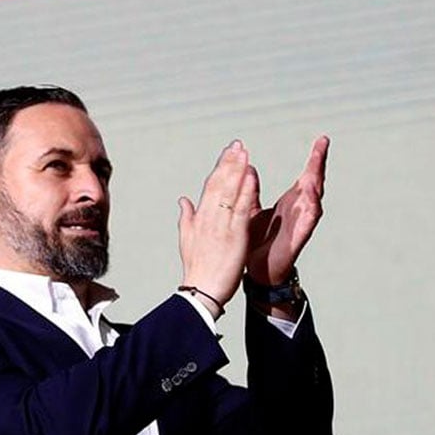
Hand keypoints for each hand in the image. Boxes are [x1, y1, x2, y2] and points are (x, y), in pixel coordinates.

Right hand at [178, 140, 259, 306]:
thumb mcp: (187, 239)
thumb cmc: (197, 268)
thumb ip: (186, 217)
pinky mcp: (234, 234)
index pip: (210, 185)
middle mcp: (209, 216)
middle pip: (219, 183)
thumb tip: (183, 199)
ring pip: (229, 191)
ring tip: (244, 152)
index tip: (228, 152)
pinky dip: (245, 191)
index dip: (220, 167)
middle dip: (229, 162)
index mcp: (199, 217)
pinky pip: (240, 208)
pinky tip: (250, 176)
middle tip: (238, 144)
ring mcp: (221, 224)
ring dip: (238, 170)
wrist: (201, 290)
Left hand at [246, 136, 328, 285]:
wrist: (256, 270)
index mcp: (291, 201)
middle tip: (323, 144)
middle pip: (314, 182)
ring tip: (316, 167)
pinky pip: (308, 223)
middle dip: (319, 163)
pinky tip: (313, 201)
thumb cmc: (257, 240)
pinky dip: (311, 211)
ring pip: (314, 200)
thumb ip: (251, 190)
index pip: (306, 174)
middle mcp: (300, 209)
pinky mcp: (298, 238)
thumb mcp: (252, 209)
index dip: (315, 158)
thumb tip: (250, 167)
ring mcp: (301, 223)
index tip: (322, 139)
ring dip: (316, 184)